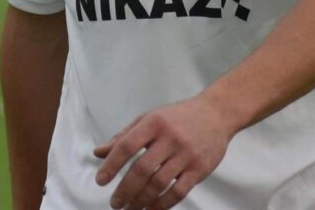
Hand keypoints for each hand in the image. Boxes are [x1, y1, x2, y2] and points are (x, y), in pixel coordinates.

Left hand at [93, 94, 233, 208]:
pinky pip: (178, 192)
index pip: (127, 145)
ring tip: (130, 209)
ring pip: (159, 183)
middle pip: (142, 169)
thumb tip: (98, 153)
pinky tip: (151, 209)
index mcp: (154, 122)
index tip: (101, 181)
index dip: (111, 164)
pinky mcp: (199, 168)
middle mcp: (170, 137)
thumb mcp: (149, 118)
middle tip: (115, 203)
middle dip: (125, 189)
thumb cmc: (178, 117)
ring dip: (141, 201)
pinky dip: (162, 204)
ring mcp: (186, 154)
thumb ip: (124, 136)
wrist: (216, 114)